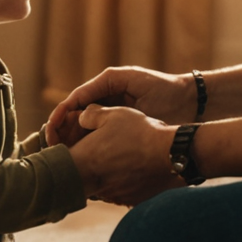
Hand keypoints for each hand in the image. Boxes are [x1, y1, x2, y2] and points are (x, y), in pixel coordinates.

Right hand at [48, 66, 196, 144]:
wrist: (190, 103)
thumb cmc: (166, 90)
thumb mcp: (135, 84)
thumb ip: (107, 92)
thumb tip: (81, 111)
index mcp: (107, 82)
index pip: (76, 98)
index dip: (61, 114)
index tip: (51, 129)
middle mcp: (107, 96)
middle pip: (76, 114)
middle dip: (62, 130)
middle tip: (52, 148)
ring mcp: (113, 112)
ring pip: (84, 127)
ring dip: (72, 140)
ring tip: (63, 156)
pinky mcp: (120, 125)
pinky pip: (98, 135)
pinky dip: (88, 145)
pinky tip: (82, 158)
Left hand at [67, 104, 180, 205]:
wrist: (169, 153)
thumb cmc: (139, 131)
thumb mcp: (112, 114)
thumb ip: (89, 115)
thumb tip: (81, 118)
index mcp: (85, 159)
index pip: (61, 163)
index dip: (62, 154)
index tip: (69, 148)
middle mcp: (94, 182)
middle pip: (78, 179)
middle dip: (83, 168)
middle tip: (95, 156)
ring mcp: (111, 194)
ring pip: (97, 188)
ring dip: (101, 177)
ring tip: (116, 163)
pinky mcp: (128, 201)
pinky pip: (117, 195)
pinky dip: (119, 185)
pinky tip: (130, 172)